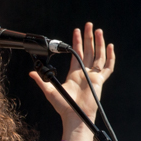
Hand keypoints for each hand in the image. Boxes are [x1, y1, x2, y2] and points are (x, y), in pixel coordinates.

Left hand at [29, 22, 114, 140]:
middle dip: (88, 37)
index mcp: (74, 73)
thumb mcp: (49, 90)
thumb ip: (41, 80)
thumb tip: (31, 72)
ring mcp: (93, 76)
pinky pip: (107, 68)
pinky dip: (110, 57)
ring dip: (99, 43)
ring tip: (98, 31)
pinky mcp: (100, 81)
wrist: (73, 116)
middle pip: (88, 51)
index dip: (77, 41)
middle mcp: (84, 73)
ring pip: (98, 56)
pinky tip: (109, 47)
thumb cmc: (63, 106)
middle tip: (89, 25)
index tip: (76, 30)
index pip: (76, 53)